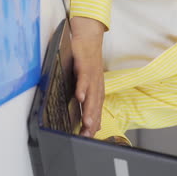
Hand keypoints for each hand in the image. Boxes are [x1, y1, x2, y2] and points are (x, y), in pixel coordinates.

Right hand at [70, 16, 105, 136]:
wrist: (88, 38)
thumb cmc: (85, 61)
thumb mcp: (86, 80)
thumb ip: (86, 96)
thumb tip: (87, 113)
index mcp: (97, 89)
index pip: (97, 109)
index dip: (94, 123)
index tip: (90, 136)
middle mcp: (96, 84)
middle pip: (96, 105)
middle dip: (93, 121)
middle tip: (89, 134)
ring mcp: (92, 75)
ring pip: (92, 95)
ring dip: (90, 109)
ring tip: (87, 123)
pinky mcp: (85, 65)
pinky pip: (84, 78)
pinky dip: (83, 88)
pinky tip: (80, 97)